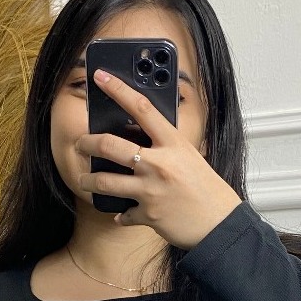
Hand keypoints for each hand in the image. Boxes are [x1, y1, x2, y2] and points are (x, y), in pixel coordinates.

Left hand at [75, 68, 242, 250]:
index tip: (100, 77)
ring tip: (84, 180)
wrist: (219, 224)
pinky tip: (122, 214)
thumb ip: (166, 147)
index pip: (142, 108)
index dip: (118, 89)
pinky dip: (122, 215)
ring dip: (88, 181)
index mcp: (173, 144)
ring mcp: (150, 190)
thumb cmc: (208, 189)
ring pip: (104, 181)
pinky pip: (124, 214)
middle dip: (87, 143)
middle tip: (80, 144)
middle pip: (110, 146)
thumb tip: (141, 140)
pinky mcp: (147, 215)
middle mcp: (158, 164)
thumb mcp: (189, 157)